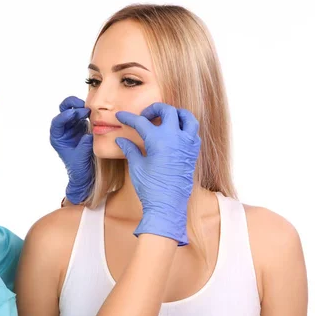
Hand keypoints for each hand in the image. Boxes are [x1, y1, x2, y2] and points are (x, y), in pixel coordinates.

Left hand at [50, 96, 93, 204]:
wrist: (86, 175)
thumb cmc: (79, 169)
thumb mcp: (81, 158)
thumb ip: (84, 145)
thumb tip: (89, 134)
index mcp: (58, 137)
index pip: (57, 123)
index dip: (64, 116)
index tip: (73, 113)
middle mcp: (64, 130)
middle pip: (63, 111)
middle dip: (71, 105)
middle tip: (83, 106)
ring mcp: (74, 127)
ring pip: (74, 110)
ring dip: (82, 107)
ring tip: (91, 109)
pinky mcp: (83, 127)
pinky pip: (85, 115)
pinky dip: (89, 112)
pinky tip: (96, 113)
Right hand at [115, 103, 200, 245]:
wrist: (168, 206)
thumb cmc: (151, 188)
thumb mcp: (137, 167)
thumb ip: (130, 149)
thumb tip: (121, 140)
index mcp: (159, 140)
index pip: (141, 122)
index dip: (129, 118)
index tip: (121, 116)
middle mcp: (175, 138)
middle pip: (167, 110)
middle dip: (154, 109)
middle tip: (144, 116)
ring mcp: (187, 144)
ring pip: (187, 117)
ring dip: (175, 114)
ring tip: (165, 118)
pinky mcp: (193, 152)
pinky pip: (193, 132)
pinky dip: (184, 127)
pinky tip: (174, 134)